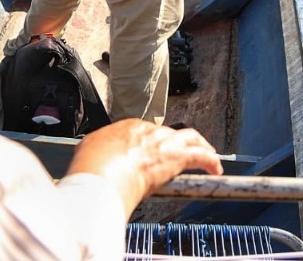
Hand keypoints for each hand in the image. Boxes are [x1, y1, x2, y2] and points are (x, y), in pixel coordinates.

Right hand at [67, 119, 222, 215]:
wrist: (101, 174)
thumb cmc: (91, 169)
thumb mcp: (86, 153)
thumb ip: (94, 153)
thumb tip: (90, 159)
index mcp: (127, 128)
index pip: (146, 134)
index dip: (153, 145)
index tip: (153, 156)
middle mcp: (148, 131)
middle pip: (170, 134)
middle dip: (178, 143)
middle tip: (183, 152)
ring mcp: (163, 142)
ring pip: (190, 138)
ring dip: (200, 147)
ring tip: (208, 155)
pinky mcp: (176, 157)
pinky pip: (200, 156)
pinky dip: (210, 161)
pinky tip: (216, 169)